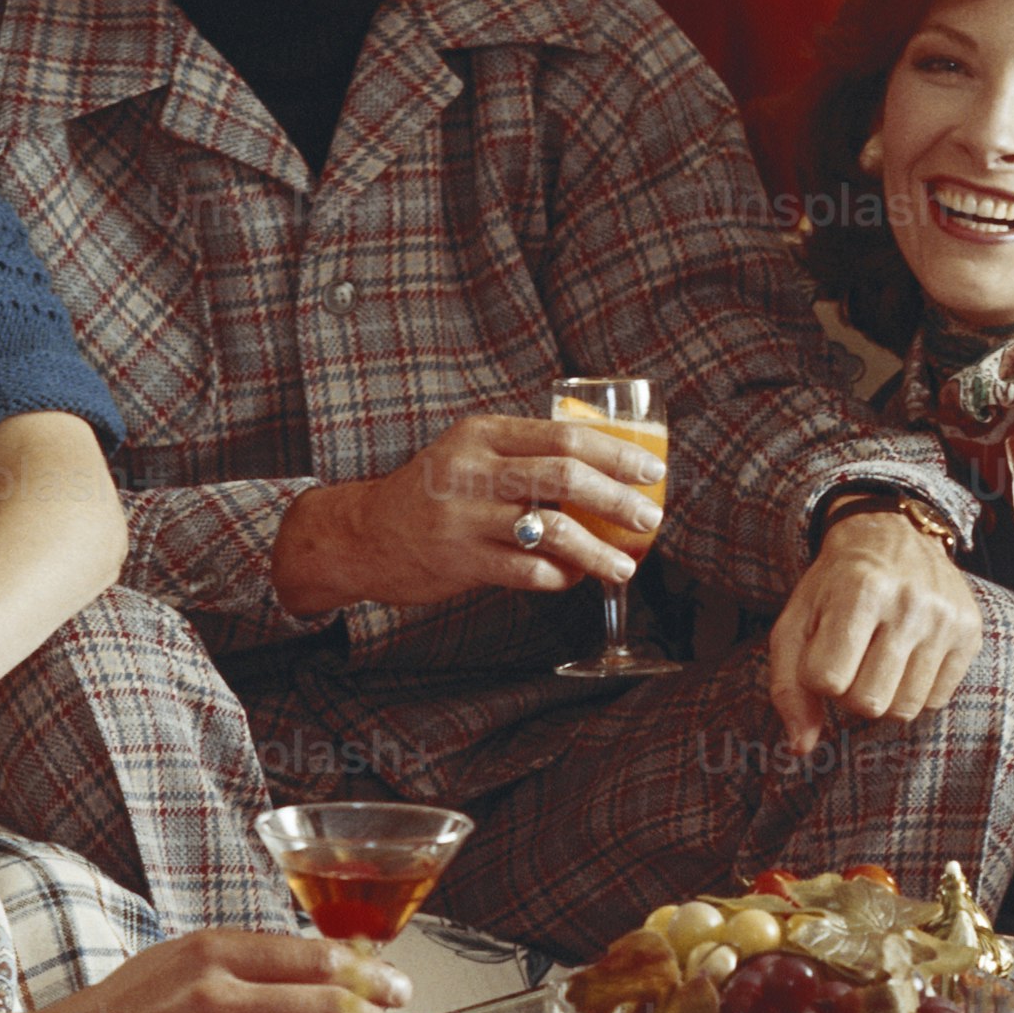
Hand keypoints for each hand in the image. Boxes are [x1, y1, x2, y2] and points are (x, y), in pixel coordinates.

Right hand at [269, 414, 664, 620]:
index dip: (615, 453)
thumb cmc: (430, 493)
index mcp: (482, 434)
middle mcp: (472, 470)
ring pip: (552, 531)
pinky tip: (576, 578)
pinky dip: (561, 577)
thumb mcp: (469, 453)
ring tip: (625, 564)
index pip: (563, 436)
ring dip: (598, 550)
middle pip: (565, 478)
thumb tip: (604, 469)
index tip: (652, 469)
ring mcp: (464, 517)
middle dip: (618, 499)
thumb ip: (523, 454)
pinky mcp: (459, 560)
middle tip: (649, 516)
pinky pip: (527, 571)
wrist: (362, 535)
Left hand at [763, 507, 984, 756]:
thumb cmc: (834, 586)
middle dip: (849, 693)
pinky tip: (906, 657)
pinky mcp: (971, 632)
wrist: (893, 535)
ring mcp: (946, 619)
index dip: (818, 675)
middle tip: (851, 659)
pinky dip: (913, 690)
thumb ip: (789, 686)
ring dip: (882, 696)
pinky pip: (936, 700)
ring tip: (877, 660)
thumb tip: (802, 748)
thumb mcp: (797, 621)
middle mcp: (910, 603)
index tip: (822, 650)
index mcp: (861, 589)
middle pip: (869, 703)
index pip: (828, 680)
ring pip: (905, 709)